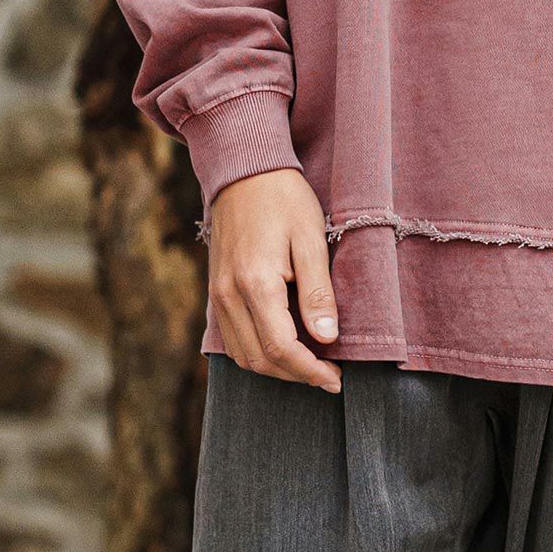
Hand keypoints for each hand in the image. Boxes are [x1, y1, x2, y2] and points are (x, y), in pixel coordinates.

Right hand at [207, 168, 342, 391]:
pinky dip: (257, 352)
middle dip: (295, 375)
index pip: (281, 349)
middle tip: (328, 376)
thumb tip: (326, 338)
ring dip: (275, 368)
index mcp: (255, 284)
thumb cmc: (284, 198)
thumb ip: (318, 292)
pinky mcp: (216, 290)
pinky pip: (233, 338)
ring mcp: (218, 295)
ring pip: (243, 355)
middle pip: (259, 360)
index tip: (336, 380)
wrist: (244, 171)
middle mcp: (229, 296)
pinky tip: (284, 345)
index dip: (310, 371)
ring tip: (310, 364)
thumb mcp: (311, 238)